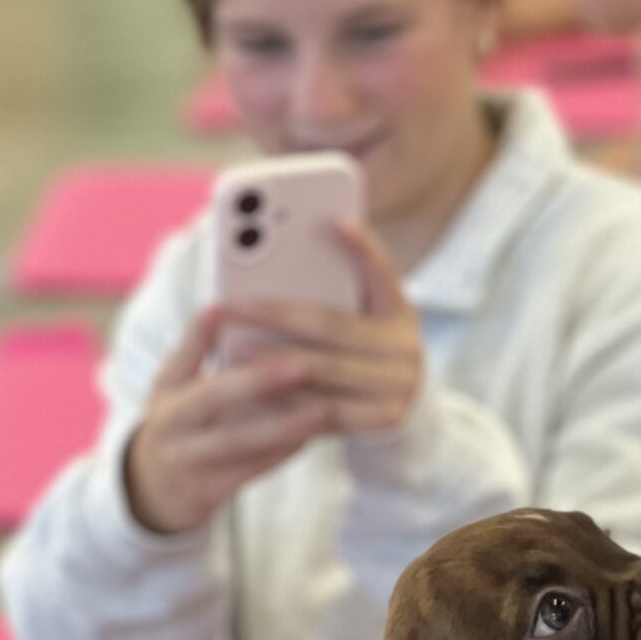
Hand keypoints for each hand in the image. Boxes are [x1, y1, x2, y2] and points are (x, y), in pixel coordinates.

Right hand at [125, 308, 334, 534]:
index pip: (181, 356)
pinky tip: (315, 436)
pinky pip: (252, 469)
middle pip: (211, 399)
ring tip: (323, 409)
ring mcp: (188, 459)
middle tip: (300, 366)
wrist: (157, 487)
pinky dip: (284, 452)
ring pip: (237, 441)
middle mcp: (170, 423)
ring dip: (283, 425)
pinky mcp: (209, 490)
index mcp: (166, 389)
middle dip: (255, 382)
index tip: (221, 308)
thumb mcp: (178, 385)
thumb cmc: (183, 420)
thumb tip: (223, 307)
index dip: (199, 334)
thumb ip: (199, 351)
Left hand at [217, 224, 424, 438]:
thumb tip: (296, 251)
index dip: (363, 248)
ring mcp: (401, 384)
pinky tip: (253, 389)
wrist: (406, 409)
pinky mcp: (387, 418)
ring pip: (324, 369)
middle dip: (278, 315)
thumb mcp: (365, 317)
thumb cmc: (365, 352)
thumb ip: (340, 289)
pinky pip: (325, 409)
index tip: (336, 222)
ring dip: (272, 359)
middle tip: (235, 307)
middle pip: (333, 325)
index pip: (383, 272)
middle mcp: (408, 346)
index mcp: (401, 312)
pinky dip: (286, 400)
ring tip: (232, 350)